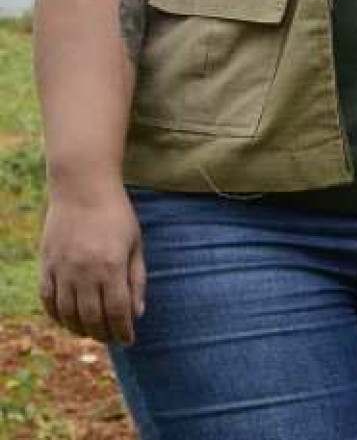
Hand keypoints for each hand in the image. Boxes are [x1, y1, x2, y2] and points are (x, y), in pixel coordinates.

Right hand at [40, 180, 144, 344]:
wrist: (82, 189)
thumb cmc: (116, 215)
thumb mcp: (135, 244)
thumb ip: (136, 279)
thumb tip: (137, 313)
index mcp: (111, 266)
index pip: (117, 311)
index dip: (123, 331)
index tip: (129, 340)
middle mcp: (84, 272)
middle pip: (92, 318)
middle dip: (103, 334)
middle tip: (111, 340)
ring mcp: (62, 269)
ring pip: (68, 314)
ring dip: (80, 329)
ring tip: (92, 333)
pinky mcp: (46, 265)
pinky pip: (48, 300)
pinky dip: (57, 316)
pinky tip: (68, 321)